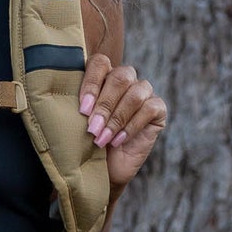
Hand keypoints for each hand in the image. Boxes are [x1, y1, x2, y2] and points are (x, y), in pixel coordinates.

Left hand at [77, 54, 167, 188]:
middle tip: (92, 128)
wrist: (104, 168)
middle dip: (104, 105)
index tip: (83, 109)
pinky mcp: (158, 109)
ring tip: (102, 139)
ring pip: (135, 94)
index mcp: (103, 75)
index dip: (92, 83)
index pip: (100, 63)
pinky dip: (131, 126)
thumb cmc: (87, 142)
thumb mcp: (78, 121)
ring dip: (116, 119)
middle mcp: (125, 79)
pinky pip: (149, 109)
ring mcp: (143, 92)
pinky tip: (118, 140)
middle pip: (120, 77)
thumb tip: (73, 99)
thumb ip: (79, 104)